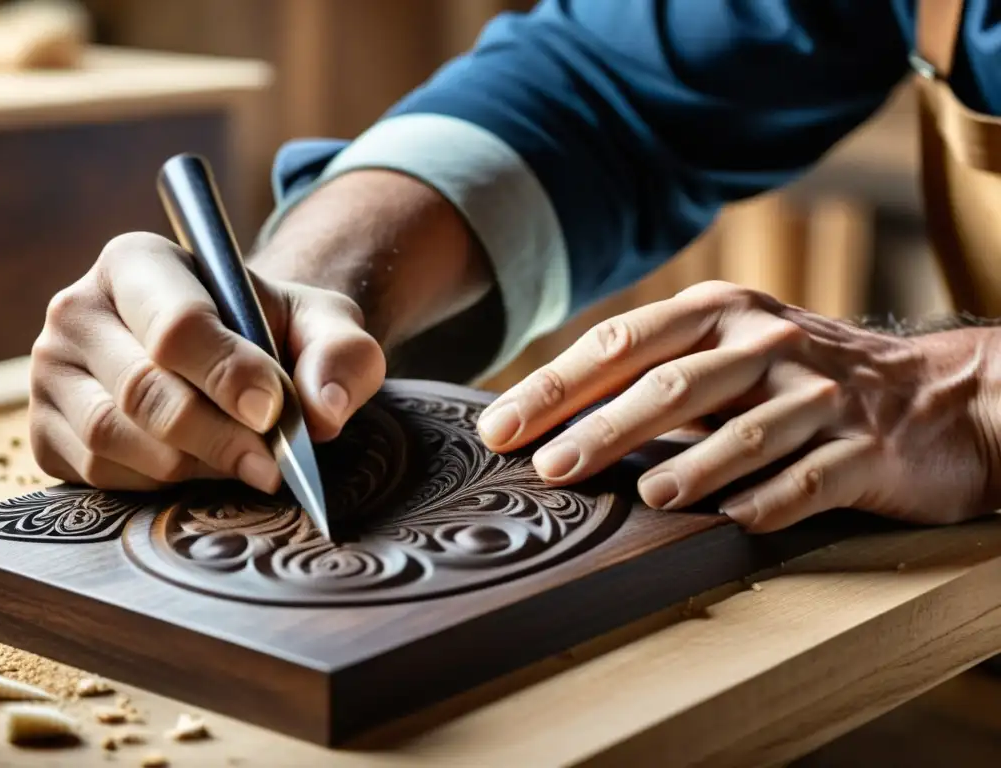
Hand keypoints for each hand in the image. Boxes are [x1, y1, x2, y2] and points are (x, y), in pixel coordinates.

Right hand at [29, 232, 384, 491]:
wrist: (231, 356)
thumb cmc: (274, 332)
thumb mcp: (324, 324)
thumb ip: (341, 354)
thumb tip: (324, 413)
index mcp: (138, 261)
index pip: (176, 327)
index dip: (229, 376)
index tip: (274, 412)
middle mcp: (78, 310)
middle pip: (142, 390)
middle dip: (218, 437)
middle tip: (272, 464)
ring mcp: (50, 372)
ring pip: (113, 438)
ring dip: (190, 463)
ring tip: (241, 460)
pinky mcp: (44, 430)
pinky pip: (95, 474)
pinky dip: (154, 483)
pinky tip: (196, 466)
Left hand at [477, 281, 998, 530]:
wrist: (937, 394)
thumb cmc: (800, 377)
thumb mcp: (729, 353)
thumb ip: (654, 374)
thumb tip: (551, 420)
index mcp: (719, 313)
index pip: (621, 344)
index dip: (556, 387)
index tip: (501, 429)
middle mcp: (766, 345)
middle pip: (673, 385)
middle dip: (603, 428)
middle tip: (550, 470)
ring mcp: (820, 396)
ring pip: (746, 433)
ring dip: (692, 467)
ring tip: (645, 497)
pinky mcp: (867, 448)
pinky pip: (813, 479)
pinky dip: (773, 501)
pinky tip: (737, 522)